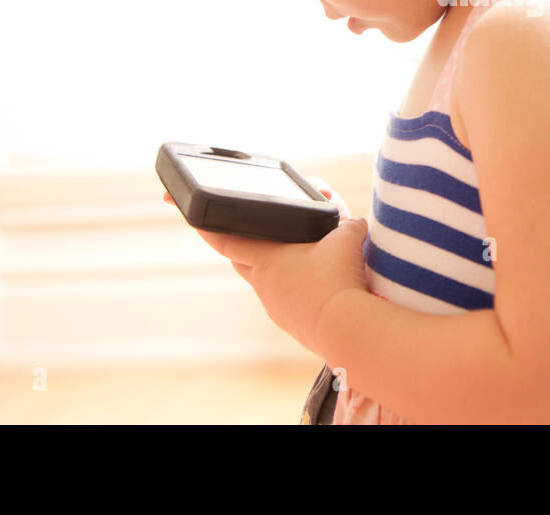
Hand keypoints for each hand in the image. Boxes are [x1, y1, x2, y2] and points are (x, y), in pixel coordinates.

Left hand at [162, 176, 367, 353]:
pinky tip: (312, 291)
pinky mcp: (291, 324)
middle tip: (248, 237)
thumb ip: (348, 224)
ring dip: (274, 273)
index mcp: (267, 258)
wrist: (345, 328)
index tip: (194, 221)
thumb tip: (355, 223)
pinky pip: (285, 303)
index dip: (207, 228)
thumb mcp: (348, 238)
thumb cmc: (338, 278)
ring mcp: (275, 308)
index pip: (225, 240)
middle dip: (242, 248)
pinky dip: (293, 293)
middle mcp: (264, 284)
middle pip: (241, 263)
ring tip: (296, 263)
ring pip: (265, 285)